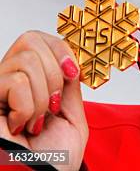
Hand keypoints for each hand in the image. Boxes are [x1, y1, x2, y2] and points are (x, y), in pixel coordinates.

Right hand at [0, 30, 88, 170]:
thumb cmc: (56, 159)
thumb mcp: (71, 114)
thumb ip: (68, 86)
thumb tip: (70, 60)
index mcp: (30, 82)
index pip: (38, 38)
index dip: (59, 48)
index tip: (73, 72)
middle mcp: (8, 82)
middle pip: (30, 40)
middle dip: (54, 73)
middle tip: (53, 105)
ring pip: (25, 61)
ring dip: (42, 96)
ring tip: (35, 121)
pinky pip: (15, 81)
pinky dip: (27, 106)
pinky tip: (20, 126)